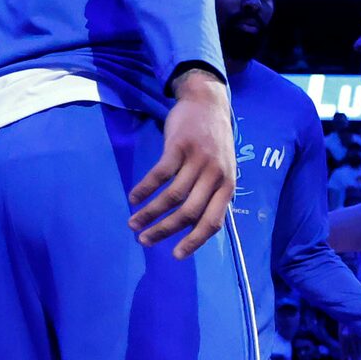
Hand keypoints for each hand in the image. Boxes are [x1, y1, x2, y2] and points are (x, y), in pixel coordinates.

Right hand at [129, 67, 235, 256]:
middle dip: (164, 231)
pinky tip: (134, 198)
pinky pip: (159, 175)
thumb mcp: (223, 170)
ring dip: (149, 213)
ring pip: (171, 196)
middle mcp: (216, 175)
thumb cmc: (214, 143)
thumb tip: (194, 228)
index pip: (213, 221)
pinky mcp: (179, 146)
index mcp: (228, 185)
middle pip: (188, 212)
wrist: (208, 103)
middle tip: (144, 240)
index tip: (175, 256)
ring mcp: (198, 160)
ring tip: (133, 223)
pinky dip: (144, 189)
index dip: (195, 241)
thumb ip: (212, 194)